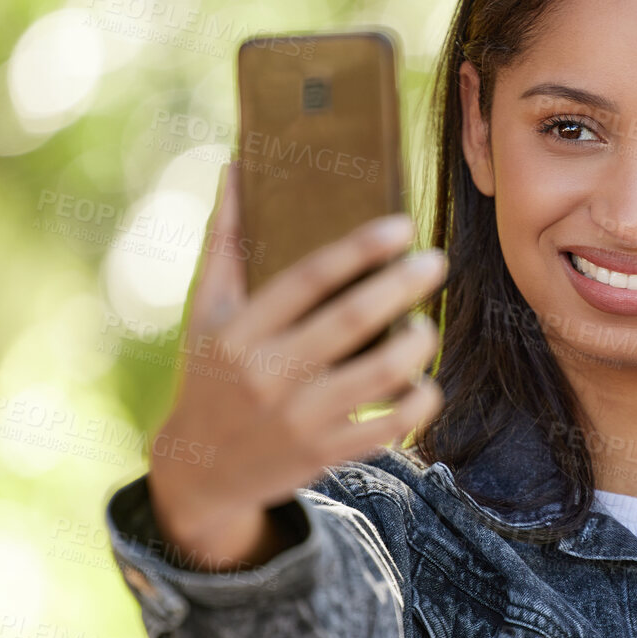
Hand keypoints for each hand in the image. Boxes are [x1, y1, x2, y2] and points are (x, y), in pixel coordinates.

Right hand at [146, 159, 447, 571]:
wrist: (199, 471)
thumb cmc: (210, 374)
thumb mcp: (205, 311)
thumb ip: (224, 240)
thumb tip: (236, 166)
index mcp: (238, 331)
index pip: (307, 279)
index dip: (359, 249)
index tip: (402, 226)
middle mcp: (267, 373)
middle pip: (351, 321)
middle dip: (402, 286)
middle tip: (436, 262)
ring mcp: (298, 417)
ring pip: (379, 375)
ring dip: (417, 345)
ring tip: (428, 325)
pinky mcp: (324, 454)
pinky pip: (388, 427)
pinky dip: (418, 403)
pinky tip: (426, 383)